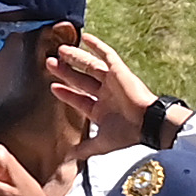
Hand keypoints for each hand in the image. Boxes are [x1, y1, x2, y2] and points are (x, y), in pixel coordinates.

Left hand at [50, 36, 158, 156]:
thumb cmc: (127, 134)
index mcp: (100, 110)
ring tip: (60, 50)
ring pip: (89, 66)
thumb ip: (85, 148)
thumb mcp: (102, 144)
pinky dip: (97, 45)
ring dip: (75, 57)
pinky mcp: (119, 71)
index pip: (78, 98)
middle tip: (49, 63)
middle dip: (65, 72)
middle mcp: (104, 94)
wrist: (146, 123)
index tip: (52, 87)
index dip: (65, 93)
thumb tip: (69, 158)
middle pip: (80, 80)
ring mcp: (111, 81)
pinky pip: (107, 54)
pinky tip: (85, 37)